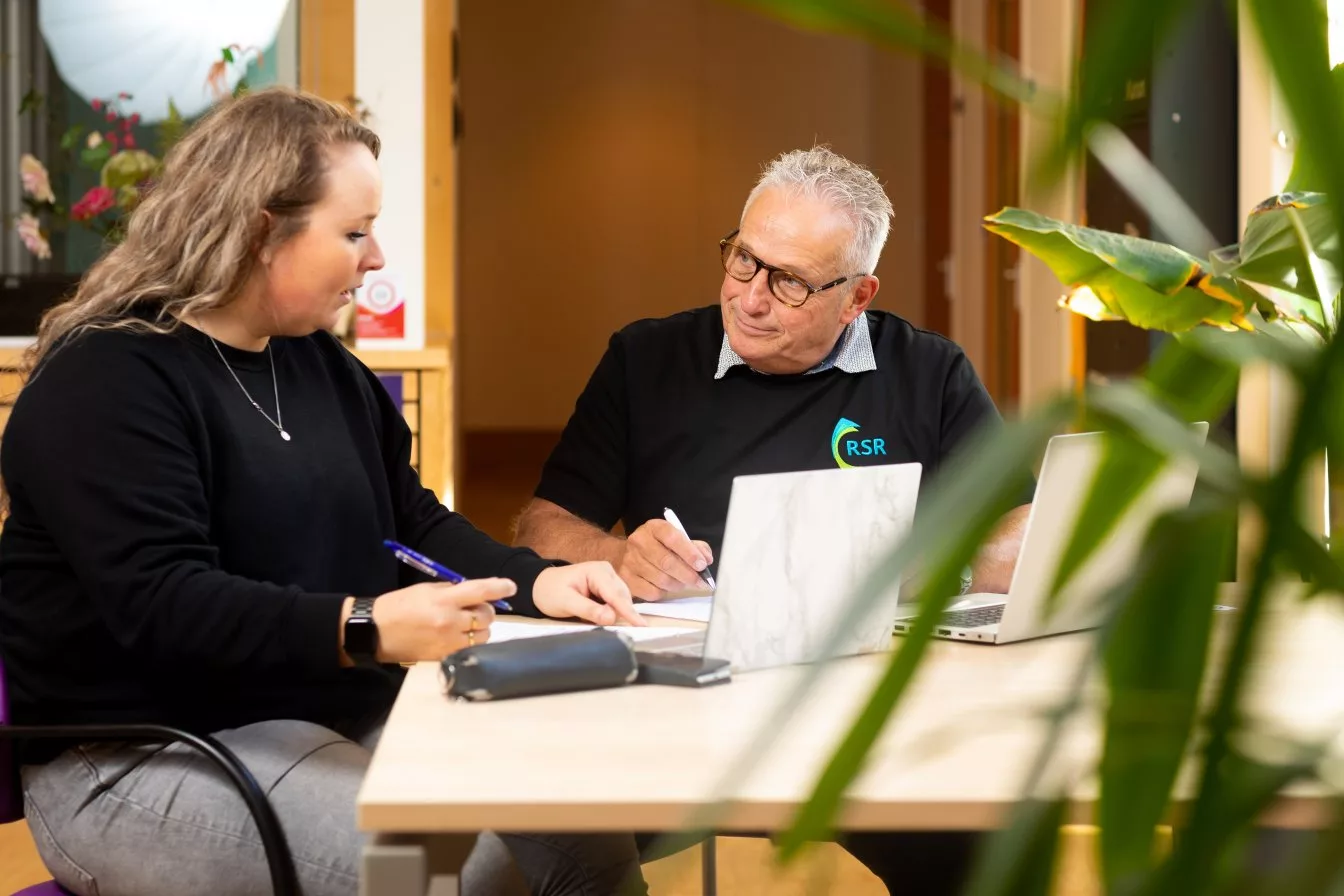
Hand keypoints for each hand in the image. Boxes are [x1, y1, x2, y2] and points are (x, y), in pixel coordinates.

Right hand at [352, 579, 513, 662]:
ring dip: (479, 629)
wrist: (375, 632)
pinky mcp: (443, 657)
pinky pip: (469, 649)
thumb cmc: (400, 605)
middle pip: (486, 616)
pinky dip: (469, 643)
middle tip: (475, 609)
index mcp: (443, 600)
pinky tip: (456, 638)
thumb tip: (476, 594)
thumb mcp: (426, 590)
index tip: (511, 586)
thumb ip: (452, 592)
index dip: (499, 587)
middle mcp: (449, 621)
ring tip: (464, 625)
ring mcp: (447, 642)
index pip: (480, 591)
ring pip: (483, 636)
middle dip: (485, 611)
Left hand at [532, 562, 645, 626]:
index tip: (642, 626)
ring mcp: (609, 578)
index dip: (628, 612)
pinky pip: (617, 602)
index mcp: (597, 571)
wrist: (540, 586)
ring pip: (622, 600)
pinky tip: (607, 618)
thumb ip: (588, 610)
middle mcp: (607, 571)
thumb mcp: (566, 602)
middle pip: (622, 597)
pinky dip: (615, 612)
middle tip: (613, 629)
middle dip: (622, 614)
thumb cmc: (550, 592)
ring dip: (619, 614)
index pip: (615, 595)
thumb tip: (611, 618)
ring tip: (605, 623)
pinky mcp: (608, 587)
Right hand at [615, 519, 713, 599]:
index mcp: (654, 528)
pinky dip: (664, 592)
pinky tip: (665, 587)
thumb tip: (706, 559)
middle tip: (699, 582)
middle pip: (667, 562)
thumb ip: (694, 546)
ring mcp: (630, 561)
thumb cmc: (657, 547)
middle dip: (688, 574)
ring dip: (678, 584)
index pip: (673, 538)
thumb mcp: (675, 539)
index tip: (702, 565)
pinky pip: (652, 592)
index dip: (689, 553)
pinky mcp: (626, 579)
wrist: (625, 554)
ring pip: (661, 579)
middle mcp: (639, 542)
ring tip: (682, 583)